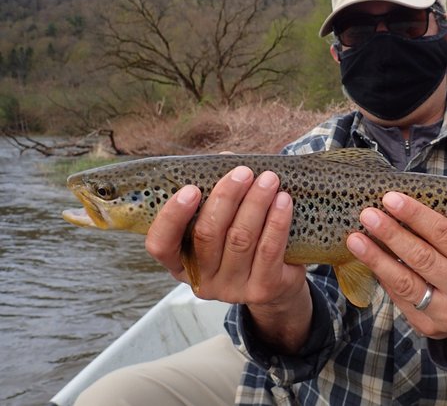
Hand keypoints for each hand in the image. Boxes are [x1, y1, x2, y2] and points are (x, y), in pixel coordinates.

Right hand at [145, 167, 306, 306]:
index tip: (190, 188)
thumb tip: (226, 158)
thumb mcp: (224, 223)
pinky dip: (277, 221)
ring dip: (256, 203)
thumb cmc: (242, 242)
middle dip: (226, 198)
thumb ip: (216, 193)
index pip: (161, 244)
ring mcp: (231, 289)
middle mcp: (202, 280)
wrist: (278, 283)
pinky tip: (283, 200)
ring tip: (268, 179)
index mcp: (180, 262)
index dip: (172, 216)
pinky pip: (269, 250)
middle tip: (243, 172)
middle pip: (207, 235)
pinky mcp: (262, 290)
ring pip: (240, 239)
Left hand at [346, 191, 446, 341]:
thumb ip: (440, 235)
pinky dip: (382, 275)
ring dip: (376, 258)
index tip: (390, 199)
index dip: (416, 215)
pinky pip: (398, 297)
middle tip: (368, 216)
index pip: (446, 234)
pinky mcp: (426, 326)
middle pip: (423, 258)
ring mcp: (446, 313)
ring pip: (404, 282)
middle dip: (392, 235)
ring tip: (355, 240)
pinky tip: (368, 260)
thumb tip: (396, 208)